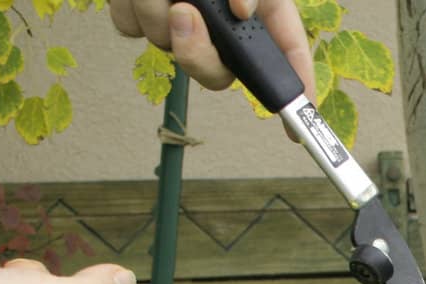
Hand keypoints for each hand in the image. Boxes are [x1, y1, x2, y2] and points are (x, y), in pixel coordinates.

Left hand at [108, 0, 315, 98]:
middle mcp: (221, 23)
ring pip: (165, 45)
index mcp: (259, 9)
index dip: (296, 95)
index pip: (287, 59)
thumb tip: (242, 8)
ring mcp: (179, 21)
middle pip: (216, 73)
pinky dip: (128, 4)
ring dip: (155, 8)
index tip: (296, 128)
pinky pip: (129, 27)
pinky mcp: (138, 14)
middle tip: (185, 13)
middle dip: (195, 51)